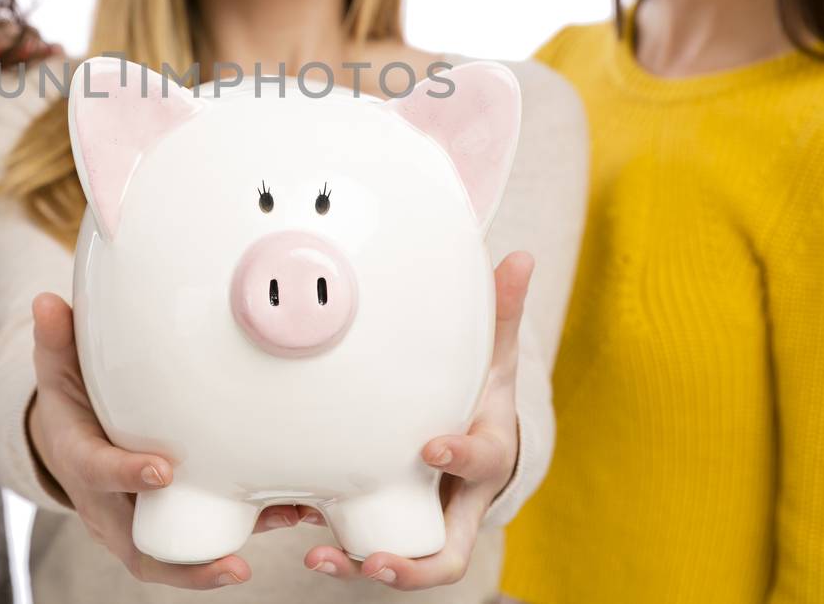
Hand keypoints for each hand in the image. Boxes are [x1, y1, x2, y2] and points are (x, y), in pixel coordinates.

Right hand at [29, 293, 307, 588]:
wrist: (69, 442)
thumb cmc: (71, 402)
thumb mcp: (58, 369)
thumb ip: (56, 339)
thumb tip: (45, 302)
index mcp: (81, 462)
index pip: (98, 473)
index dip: (128, 475)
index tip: (163, 471)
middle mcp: (108, 506)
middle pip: (141, 550)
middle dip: (187, 565)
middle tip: (234, 563)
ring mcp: (138, 523)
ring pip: (178, 555)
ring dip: (229, 555)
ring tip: (284, 527)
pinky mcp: (168, 526)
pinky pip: (201, 541)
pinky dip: (244, 532)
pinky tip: (290, 513)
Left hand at [304, 251, 533, 587]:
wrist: (478, 432)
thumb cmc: (480, 392)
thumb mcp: (494, 353)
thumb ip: (500, 310)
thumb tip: (518, 257)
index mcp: (486, 454)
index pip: (482, 461)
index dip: (460, 457)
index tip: (429, 446)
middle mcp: (458, 500)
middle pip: (449, 555)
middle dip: (414, 563)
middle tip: (378, 560)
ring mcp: (427, 521)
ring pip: (407, 563)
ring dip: (363, 567)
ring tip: (318, 558)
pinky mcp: (397, 526)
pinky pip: (373, 550)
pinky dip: (343, 553)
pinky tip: (305, 542)